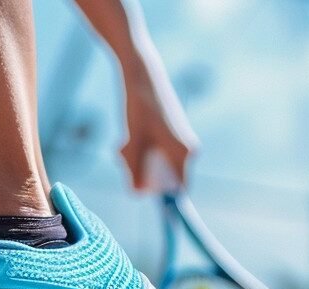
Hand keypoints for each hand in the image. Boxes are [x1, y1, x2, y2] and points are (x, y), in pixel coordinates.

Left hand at [120, 69, 198, 190]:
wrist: (141, 75)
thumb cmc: (139, 108)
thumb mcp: (133, 144)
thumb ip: (135, 171)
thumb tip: (137, 194)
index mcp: (184, 153)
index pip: (178, 189)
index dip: (158, 193)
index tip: (139, 190)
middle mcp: (187, 149)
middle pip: (162, 178)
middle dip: (139, 173)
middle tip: (123, 158)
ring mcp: (178, 142)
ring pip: (154, 166)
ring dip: (135, 161)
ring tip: (122, 146)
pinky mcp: (169, 136)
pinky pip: (153, 154)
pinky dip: (138, 151)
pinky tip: (125, 141)